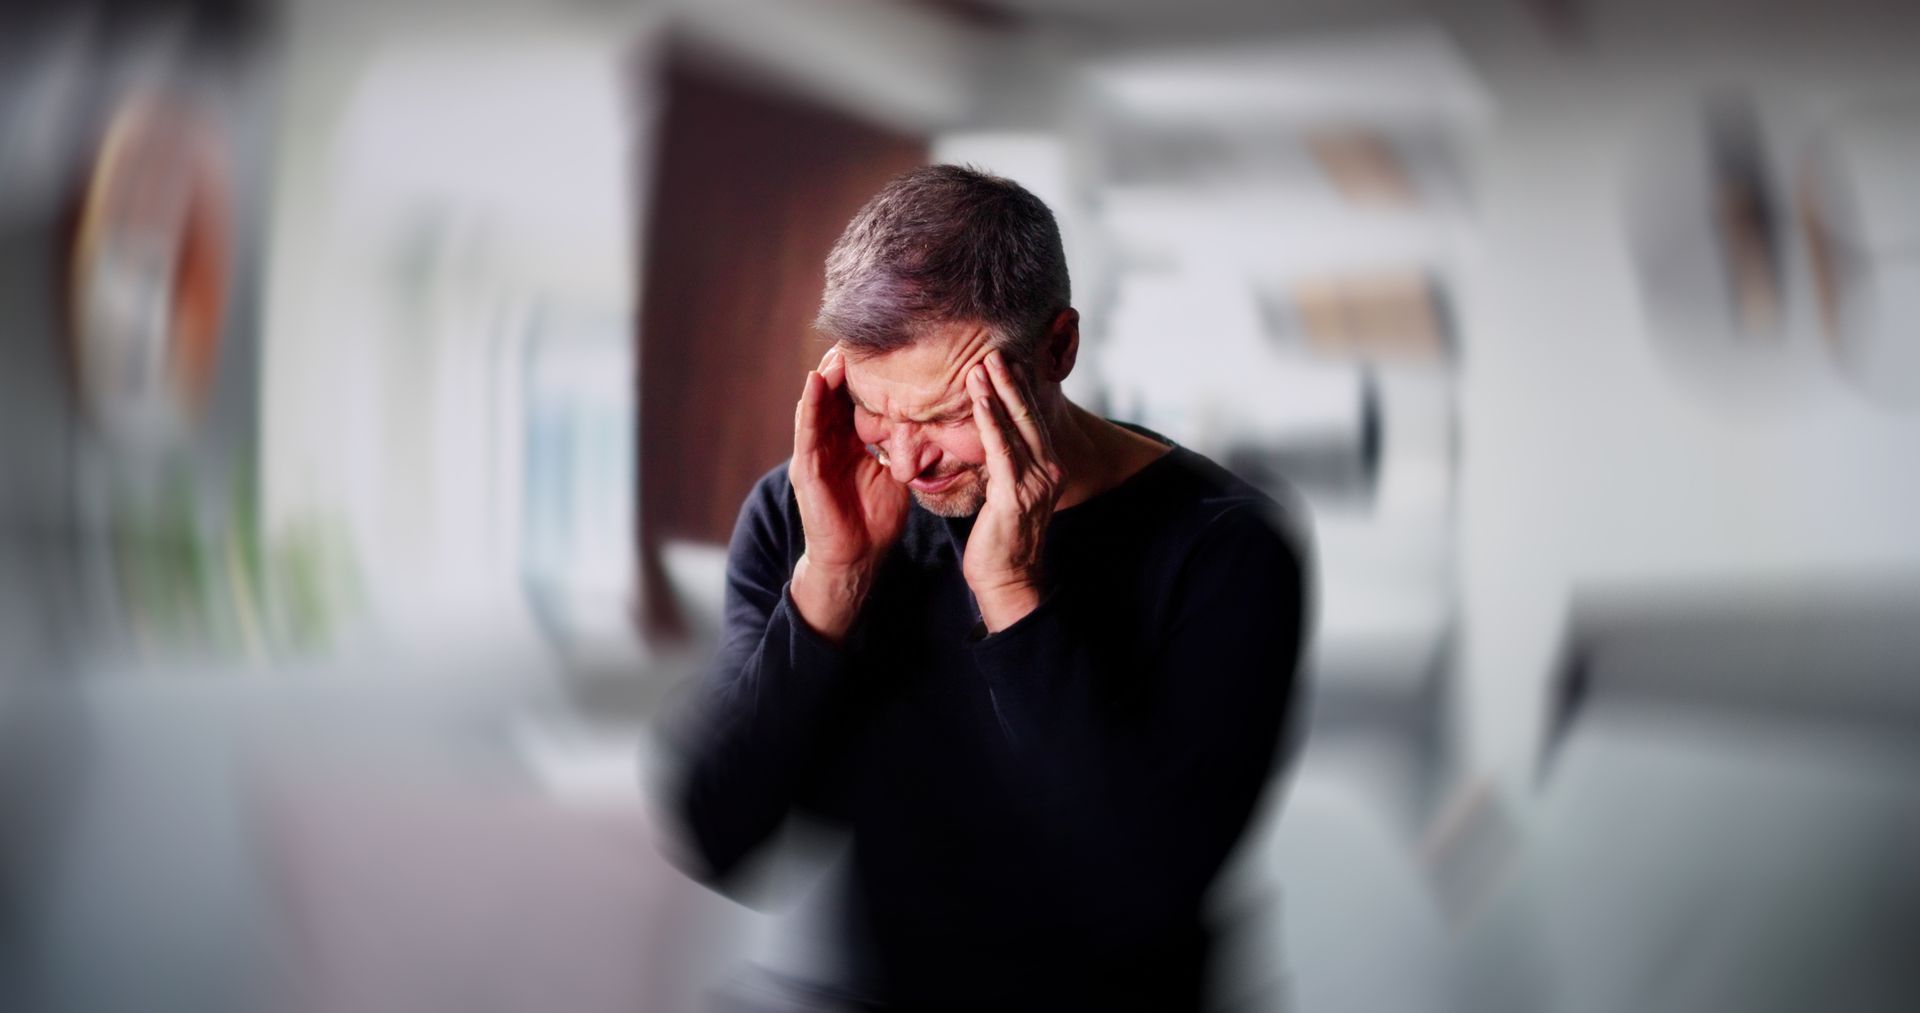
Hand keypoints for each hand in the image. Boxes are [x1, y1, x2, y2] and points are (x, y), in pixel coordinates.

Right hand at [789, 345, 909, 641]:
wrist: (857, 560)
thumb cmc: (875, 520)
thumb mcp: (896, 474)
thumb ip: (905, 448)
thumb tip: (936, 424)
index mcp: (850, 443)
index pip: (855, 399)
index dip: (866, 374)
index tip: (884, 344)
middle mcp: (829, 443)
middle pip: (833, 394)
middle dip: (843, 365)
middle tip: (856, 333)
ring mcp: (814, 454)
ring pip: (817, 404)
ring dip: (824, 375)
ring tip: (835, 347)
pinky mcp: (806, 469)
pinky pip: (806, 431)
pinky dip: (810, 405)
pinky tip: (816, 382)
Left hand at [962, 349, 1064, 631]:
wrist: (1007, 580)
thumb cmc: (1000, 538)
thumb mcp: (1007, 492)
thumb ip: (1006, 463)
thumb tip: (992, 436)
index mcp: (1048, 467)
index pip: (1032, 419)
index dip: (1018, 388)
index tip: (1002, 359)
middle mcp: (1049, 471)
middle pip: (1029, 415)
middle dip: (1010, 380)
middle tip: (992, 349)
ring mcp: (1036, 483)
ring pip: (1016, 427)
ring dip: (996, 393)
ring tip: (981, 364)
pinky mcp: (1015, 496)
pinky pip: (1001, 451)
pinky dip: (989, 422)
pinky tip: (978, 400)